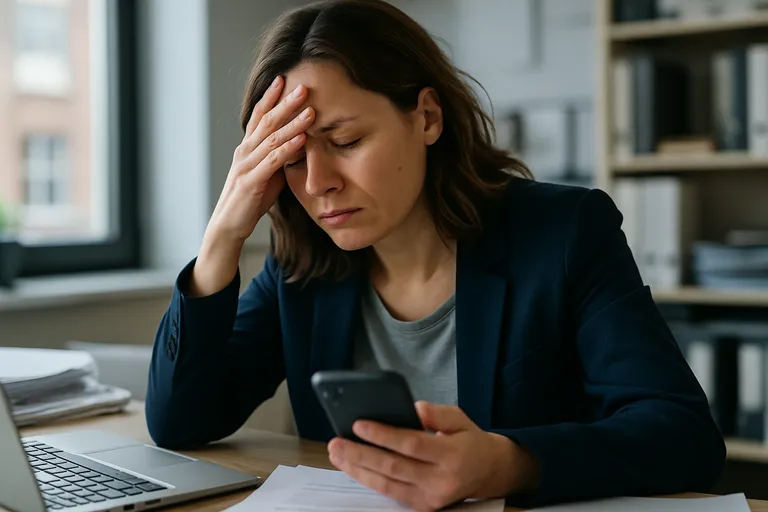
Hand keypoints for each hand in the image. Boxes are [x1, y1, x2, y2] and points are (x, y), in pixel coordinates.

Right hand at [190, 76, 314, 295]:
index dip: (271, 97)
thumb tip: (299, 145)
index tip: (284, 79)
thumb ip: (279, 158)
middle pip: (266, 121)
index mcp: (247, 147)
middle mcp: (245, 151)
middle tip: (303, 87)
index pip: (259, 116)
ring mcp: (247, 165)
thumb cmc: (250, 200)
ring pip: (272, 138)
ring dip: (292, 123)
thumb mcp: (268, 173)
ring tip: (310, 111)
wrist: (229, 225)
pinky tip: (302, 139)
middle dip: (285, 103)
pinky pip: (272, 161)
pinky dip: (288, 149)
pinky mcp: (252, 181)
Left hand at [327, 401, 538, 511]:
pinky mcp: (424, 507)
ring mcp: (431, 498)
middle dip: (361, 454)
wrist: (490, 472)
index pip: (411, 444)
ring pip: (387, 485)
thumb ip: (436, 413)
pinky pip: (391, 493)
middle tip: (337, 442)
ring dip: (358, 470)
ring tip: (337, 454)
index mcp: (452, 454)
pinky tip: (353, 467)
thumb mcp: (459, 418)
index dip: (383, 435)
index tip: (359, 424)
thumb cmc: (469, 440)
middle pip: (393, 467)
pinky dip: (369, 480)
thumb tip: (411, 409)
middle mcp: (441, 480)